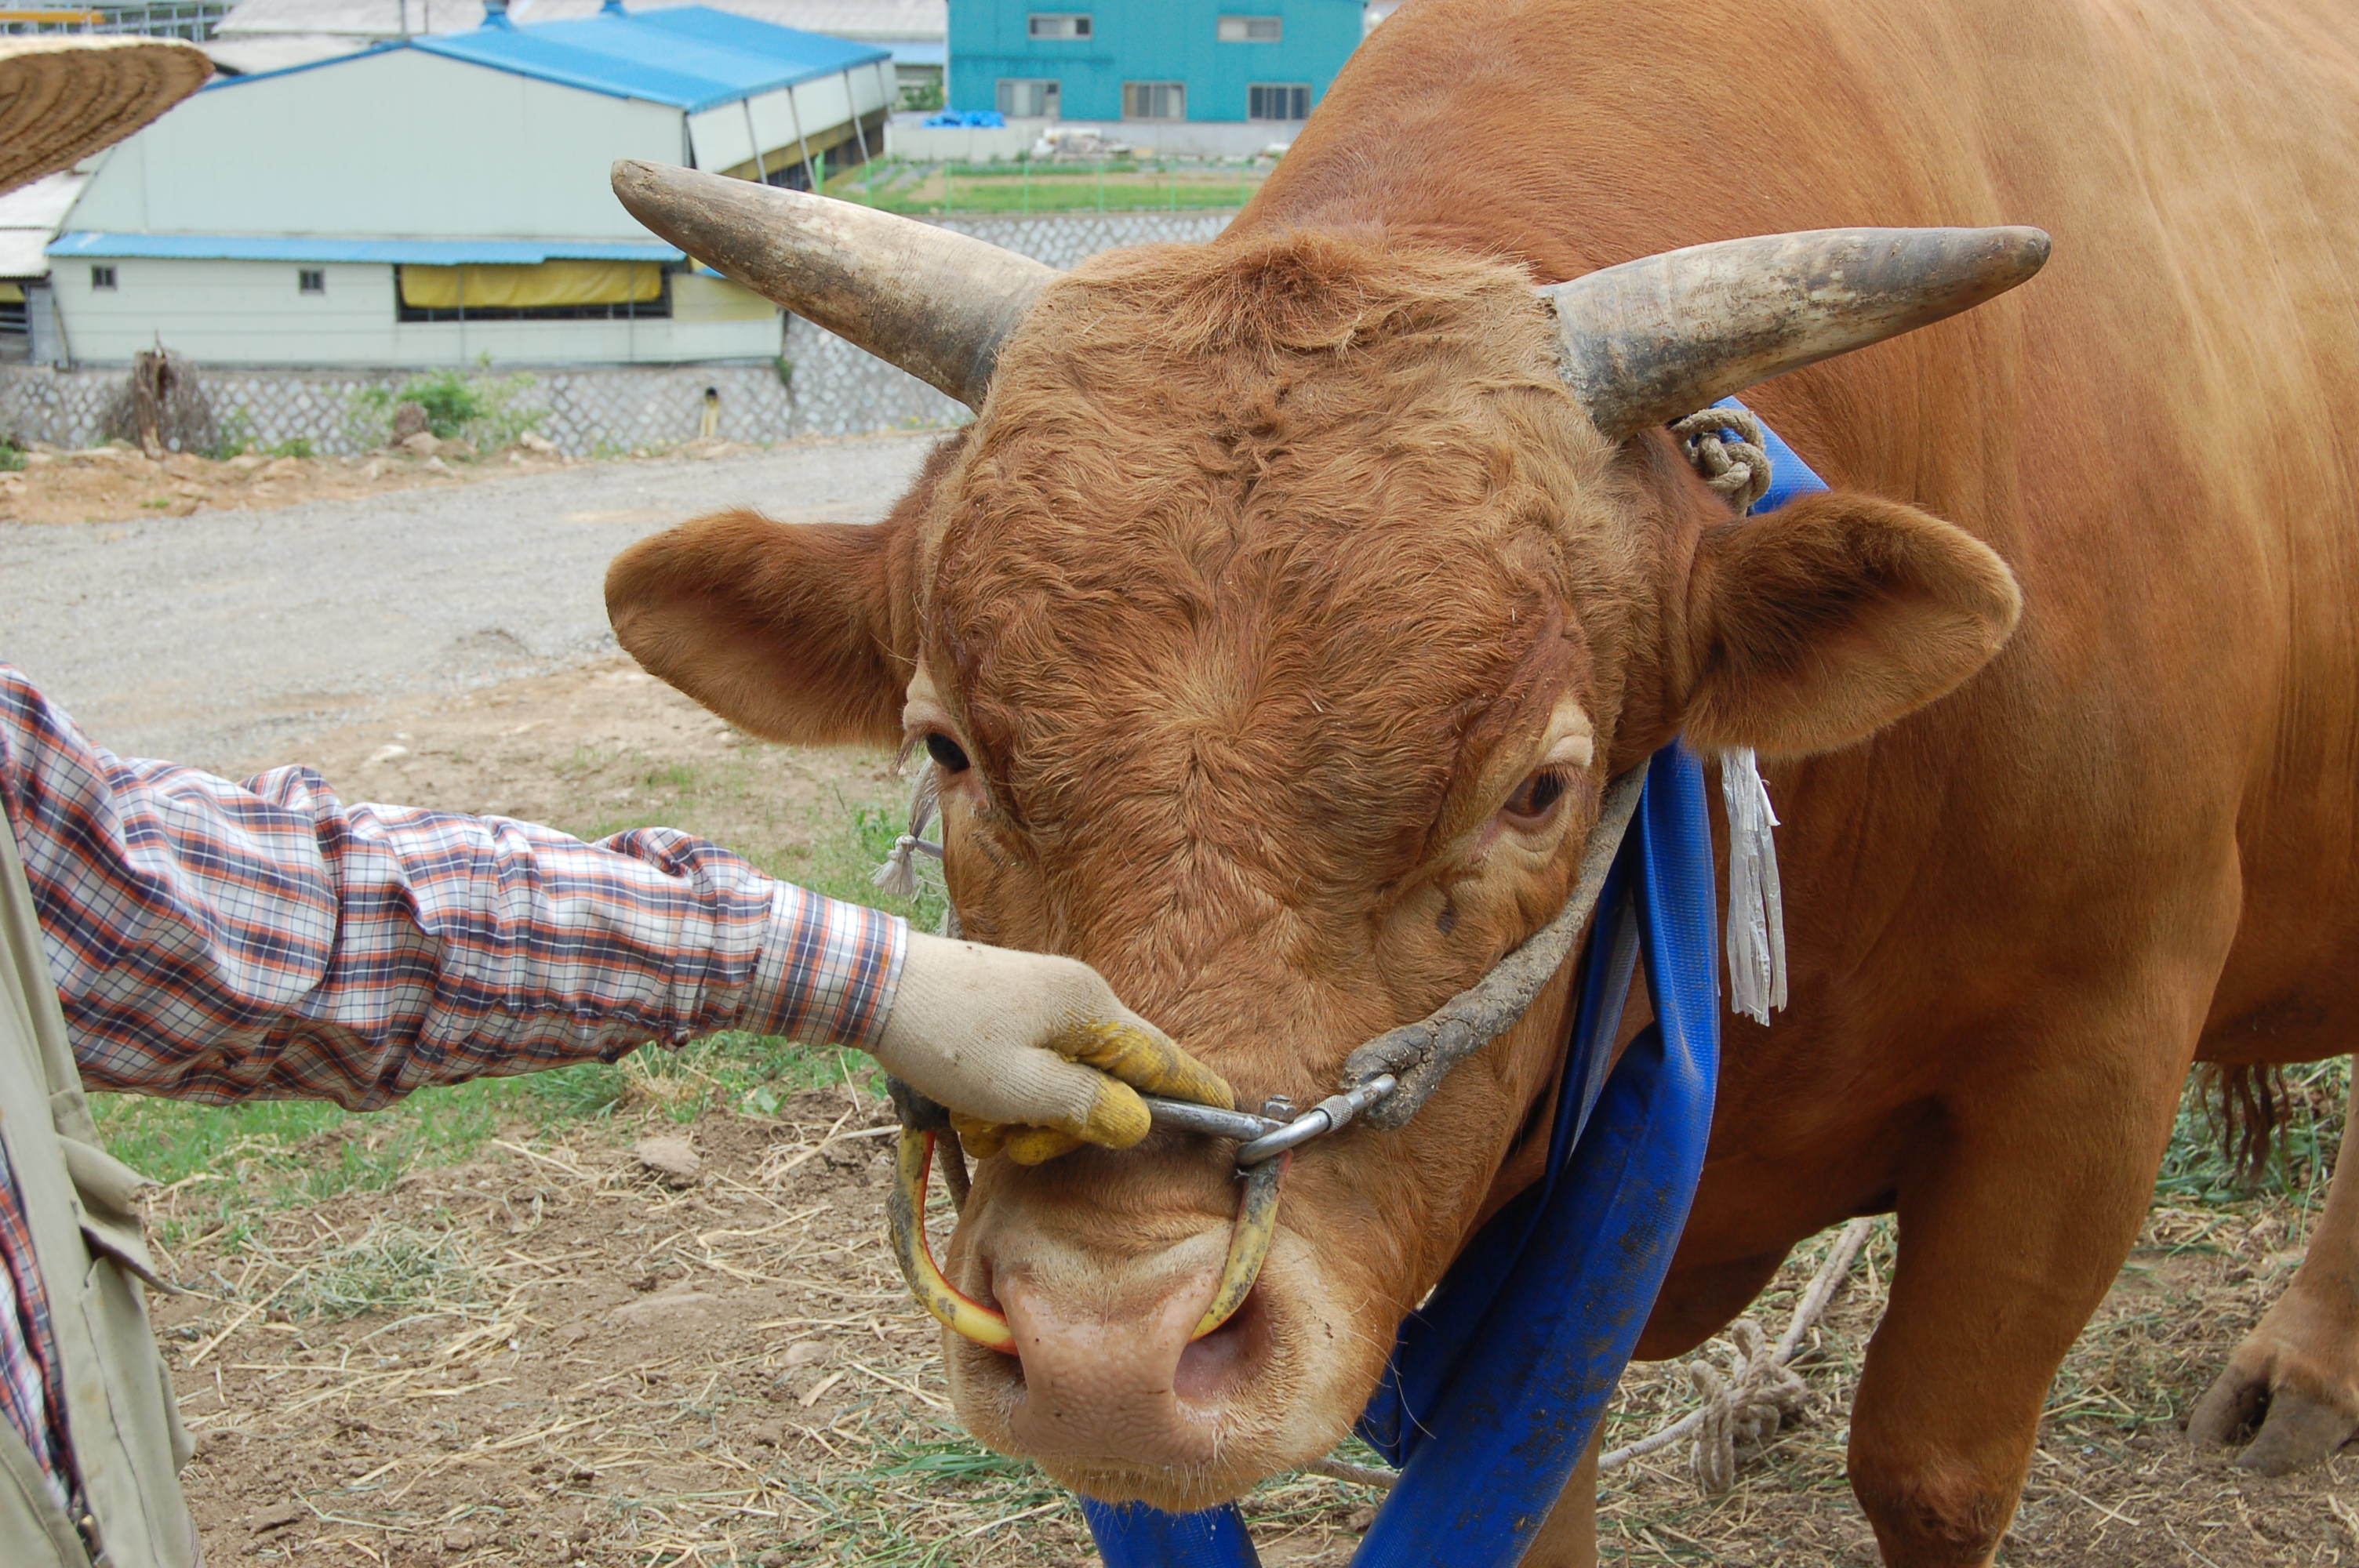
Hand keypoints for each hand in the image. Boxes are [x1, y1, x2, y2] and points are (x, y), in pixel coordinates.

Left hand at [869, 931, 1231, 1163]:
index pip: (1162, 1057)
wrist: (874, 987)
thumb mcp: (1024, 1091)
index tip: (1229, 1109)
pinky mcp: (1006, 1010)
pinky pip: (1024, 1069)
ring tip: (979, 1122)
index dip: (1194, 1090)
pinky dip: (1000, 1098)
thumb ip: (1089, 1108)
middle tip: (1018, 1140)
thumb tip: (1135, 1118)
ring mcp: (1039, 1001)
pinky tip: (965, 1105)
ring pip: (1058, 1081)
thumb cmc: (950, 1038)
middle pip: (1104, 1080)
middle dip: (1063, 1124)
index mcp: (1091, 1008)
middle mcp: (1074, 998)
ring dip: (1023, 1116)